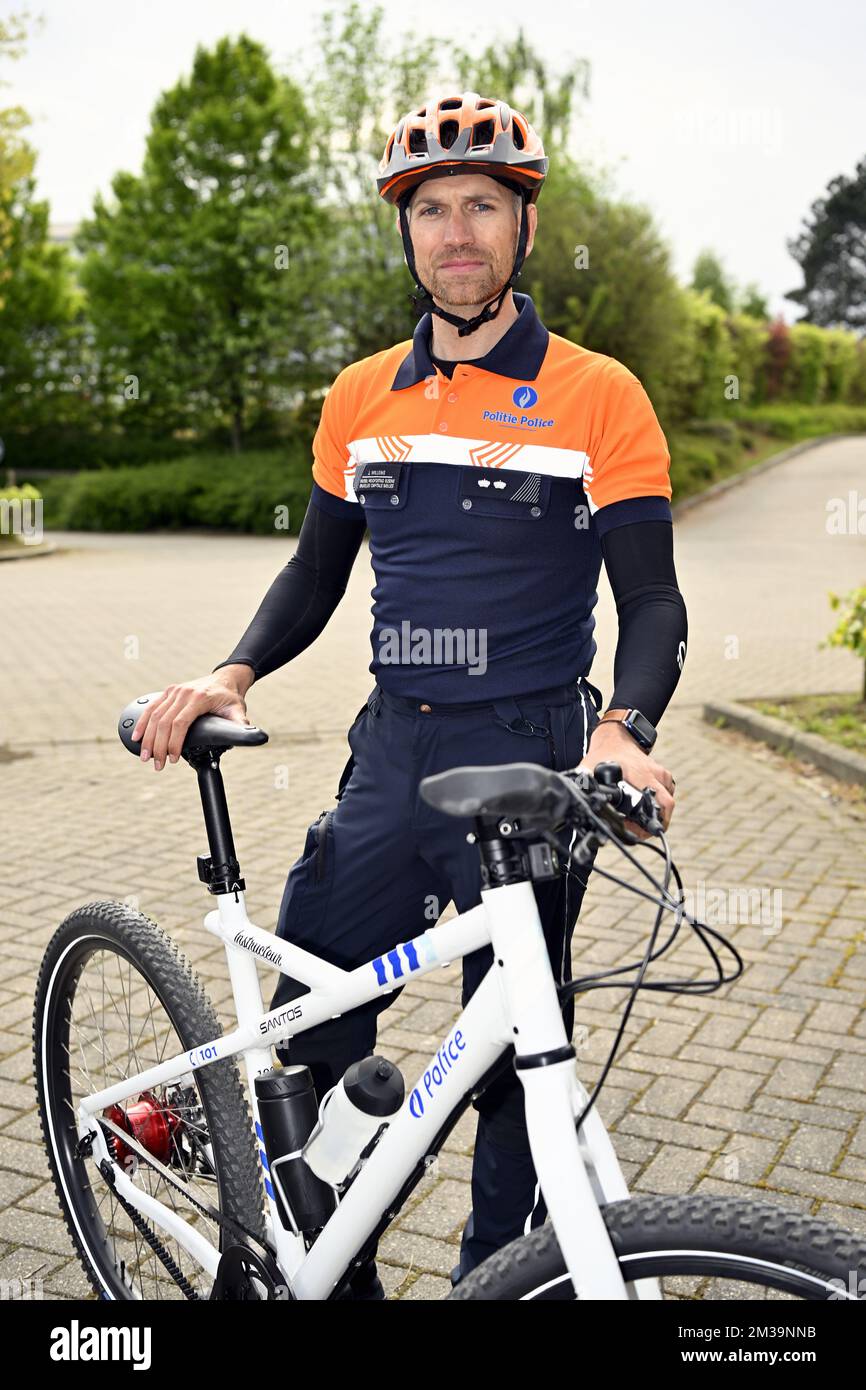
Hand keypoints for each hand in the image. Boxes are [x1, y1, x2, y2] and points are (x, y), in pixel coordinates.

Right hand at [131, 668, 253, 770]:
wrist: (225, 679)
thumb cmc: (230, 697)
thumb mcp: (238, 710)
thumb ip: (240, 724)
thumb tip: (247, 735)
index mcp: (199, 698)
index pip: (181, 723)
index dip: (174, 742)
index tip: (173, 758)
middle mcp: (184, 693)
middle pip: (164, 722)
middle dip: (158, 746)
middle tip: (157, 764)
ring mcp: (174, 691)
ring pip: (155, 716)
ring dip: (148, 738)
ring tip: (145, 757)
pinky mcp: (168, 692)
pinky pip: (152, 708)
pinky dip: (142, 723)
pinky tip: (137, 737)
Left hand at [577, 720, 675, 838]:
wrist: (616, 737)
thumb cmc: (605, 754)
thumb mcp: (591, 770)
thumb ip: (586, 785)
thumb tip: (581, 802)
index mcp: (640, 774)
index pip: (658, 803)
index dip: (647, 823)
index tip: (632, 829)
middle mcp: (654, 774)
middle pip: (666, 806)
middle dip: (654, 824)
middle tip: (637, 831)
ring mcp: (660, 774)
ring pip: (667, 802)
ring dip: (656, 815)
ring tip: (638, 822)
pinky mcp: (662, 776)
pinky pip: (666, 795)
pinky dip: (658, 805)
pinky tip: (644, 809)